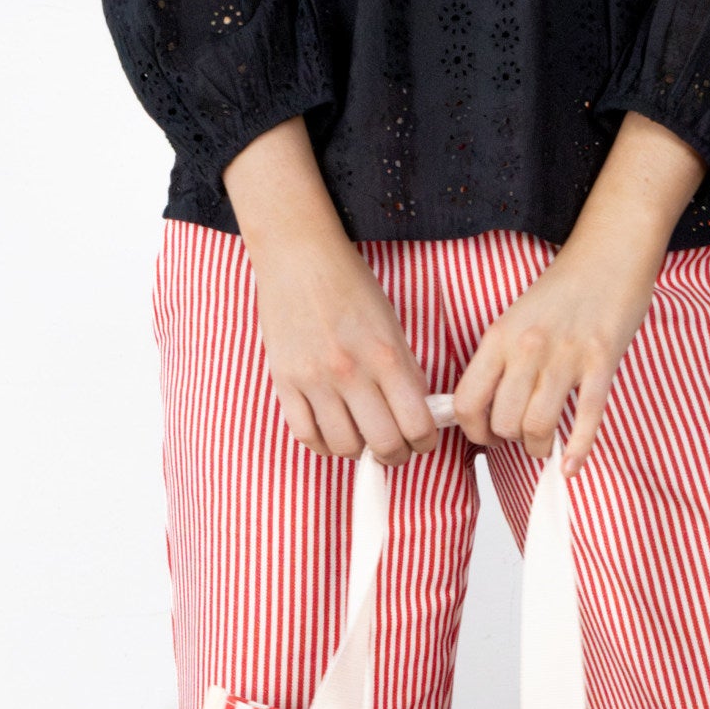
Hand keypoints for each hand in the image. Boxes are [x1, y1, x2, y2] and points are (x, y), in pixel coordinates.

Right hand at [223, 119, 438, 465]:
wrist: (298, 254)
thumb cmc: (350, 285)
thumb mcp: (391, 324)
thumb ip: (406, 372)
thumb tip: (418, 416)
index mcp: (386, 356)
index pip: (417, 426)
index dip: (425, 442)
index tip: (422, 440)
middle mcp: (350, 371)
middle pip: (384, 445)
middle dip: (396, 454)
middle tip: (395, 447)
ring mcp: (314, 378)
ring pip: (345, 447)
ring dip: (359, 451)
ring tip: (362, 437)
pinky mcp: (284, 380)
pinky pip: (306, 436)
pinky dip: (324, 445)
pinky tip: (333, 434)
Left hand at [454, 113, 703, 474]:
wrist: (609, 253)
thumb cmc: (564, 290)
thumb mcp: (516, 319)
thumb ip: (500, 359)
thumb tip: (487, 408)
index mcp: (499, 336)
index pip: (467, 401)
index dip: (473, 431)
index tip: (485, 437)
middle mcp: (527, 348)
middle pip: (503, 423)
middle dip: (511, 442)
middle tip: (522, 437)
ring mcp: (565, 357)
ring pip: (538, 427)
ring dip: (540, 448)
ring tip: (545, 445)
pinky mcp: (601, 363)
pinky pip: (586, 419)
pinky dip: (578, 451)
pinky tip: (570, 466)